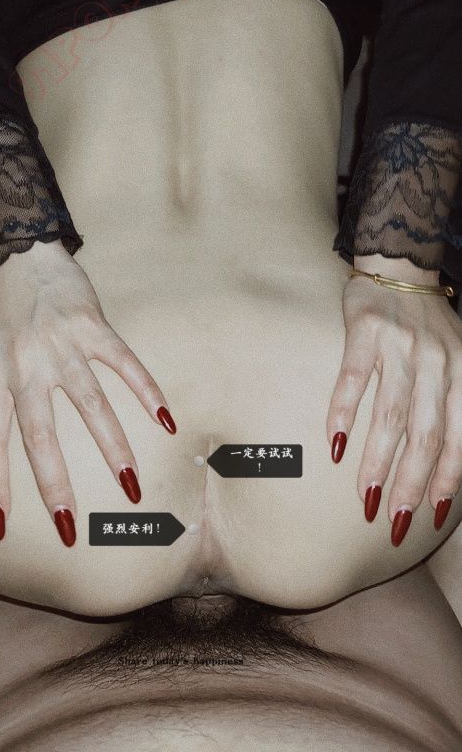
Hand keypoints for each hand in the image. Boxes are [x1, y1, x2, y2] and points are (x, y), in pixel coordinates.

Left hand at [0, 240, 176, 544]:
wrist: (16, 251)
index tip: (0, 524)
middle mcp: (27, 367)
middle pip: (41, 434)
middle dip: (54, 483)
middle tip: (69, 527)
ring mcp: (63, 347)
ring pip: (91, 404)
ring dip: (112, 447)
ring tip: (131, 486)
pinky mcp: (94, 327)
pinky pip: (123, 362)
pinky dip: (146, 388)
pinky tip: (166, 420)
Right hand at [327, 254, 461, 545]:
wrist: (399, 264)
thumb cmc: (427, 324)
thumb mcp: (457, 358)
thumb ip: (452, 402)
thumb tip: (442, 460)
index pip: (456, 436)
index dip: (444, 478)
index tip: (428, 514)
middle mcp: (437, 361)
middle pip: (424, 433)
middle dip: (411, 481)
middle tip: (394, 519)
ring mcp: (400, 346)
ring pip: (391, 414)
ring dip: (377, 460)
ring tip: (365, 496)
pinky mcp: (364, 331)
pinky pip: (353, 378)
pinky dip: (343, 412)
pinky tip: (335, 443)